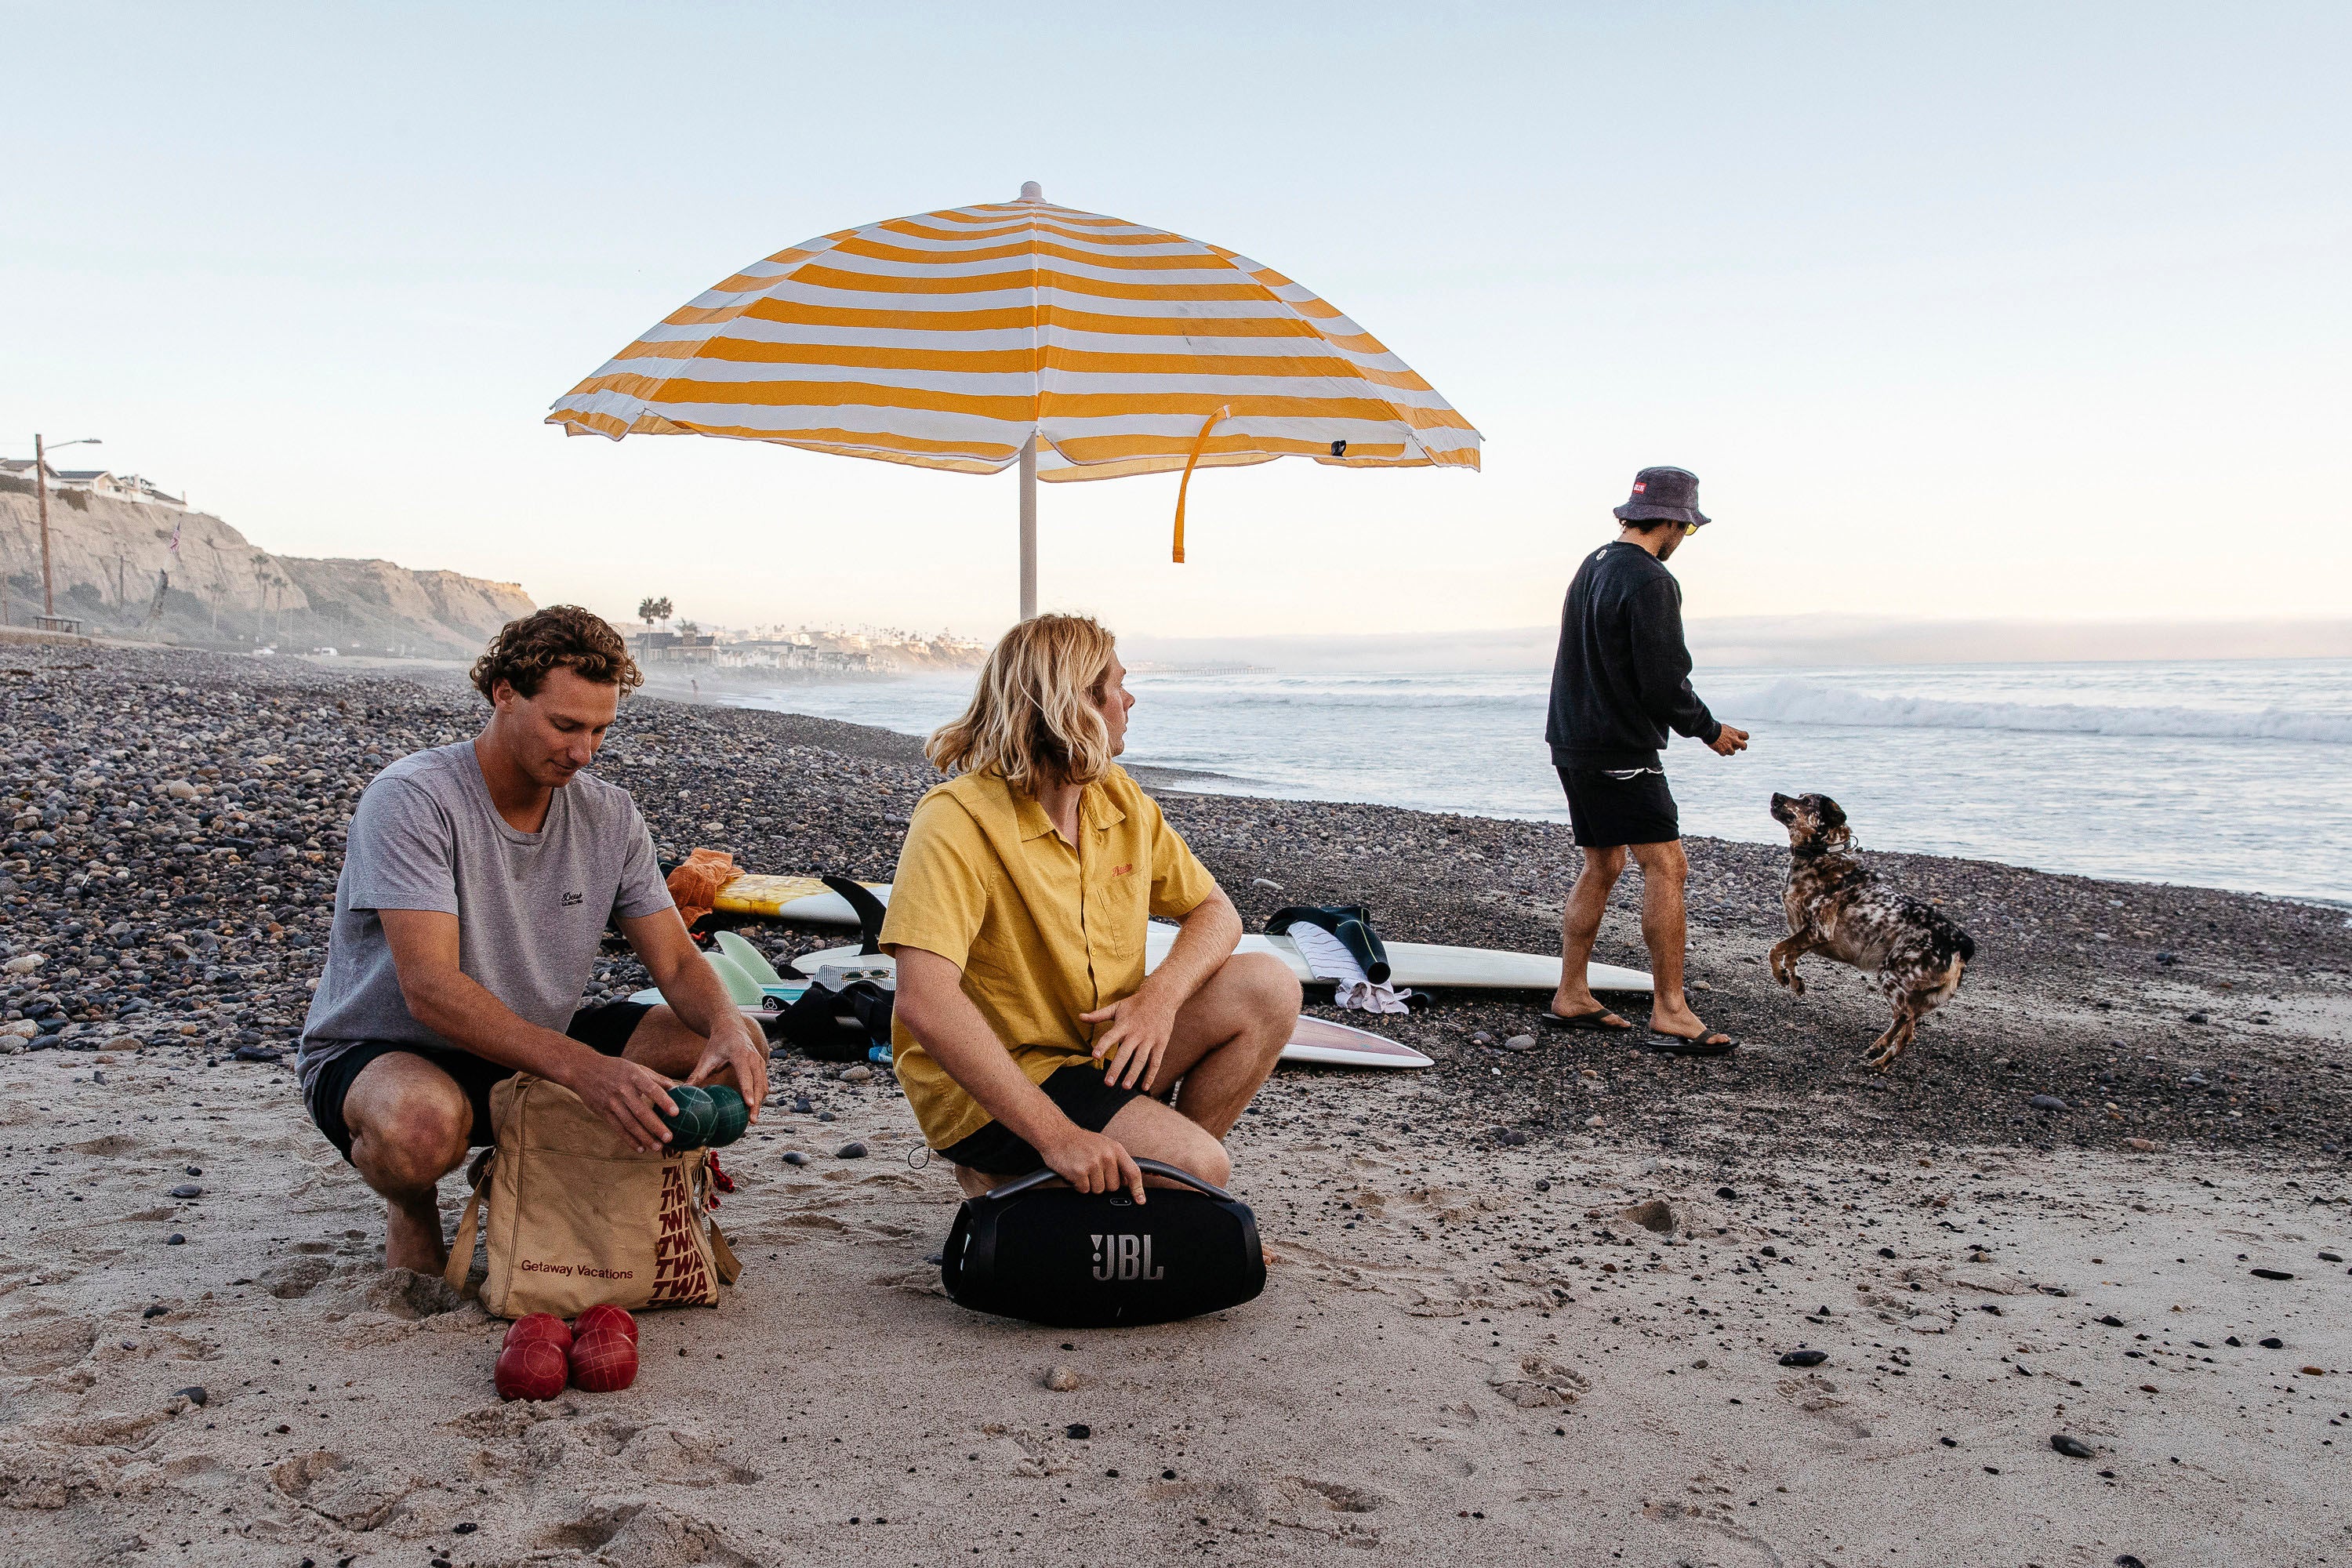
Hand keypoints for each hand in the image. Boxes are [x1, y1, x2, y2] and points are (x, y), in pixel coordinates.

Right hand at [564, 1052, 680, 1152]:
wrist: (583, 1070)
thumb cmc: (616, 1068)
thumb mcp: (636, 1067)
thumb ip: (657, 1078)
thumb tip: (678, 1088)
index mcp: (633, 1076)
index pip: (651, 1089)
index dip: (664, 1101)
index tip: (676, 1113)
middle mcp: (622, 1090)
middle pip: (640, 1111)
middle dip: (655, 1126)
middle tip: (669, 1137)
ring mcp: (611, 1102)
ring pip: (629, 1123)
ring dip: (644, 1137)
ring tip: (657, 1147)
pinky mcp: (603, 1112)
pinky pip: (618, 1129)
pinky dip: (629, 1140)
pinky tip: (640, 1148)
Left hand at [685, 1011, 770, 1119]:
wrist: (731, 1028)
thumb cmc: (717, 1044)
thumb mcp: (706, 1058)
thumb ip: (697, 1075)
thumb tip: (682, 1091)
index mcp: (740, 1055)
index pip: (746, 1075)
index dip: (748, 1090)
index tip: (749, 1105)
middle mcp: (754, 1058)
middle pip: (759, 1084)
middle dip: (757, 1103)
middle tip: (752, 1121)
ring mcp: (760, 1063)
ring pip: (764, 1086)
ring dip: (760, 1102)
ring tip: (752, 1119)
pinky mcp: (762, 1067)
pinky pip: (764, 1084)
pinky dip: (761, 1097)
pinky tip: (753, 1109)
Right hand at [1041, 1124, 1145, 1203]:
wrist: (1056, 1134)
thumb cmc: (1080, 1142)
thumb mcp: (1103, 1145)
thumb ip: (1117, 1161)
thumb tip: (1128, 1182)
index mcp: (1115, 1149)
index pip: (1133, 1172)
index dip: (1137, 1188)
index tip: (1140, 1200)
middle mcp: (1107, 1156)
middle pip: (1113, 1187)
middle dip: (1103, 1183)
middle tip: (1092, 1171)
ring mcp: (1093, 1163)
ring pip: (1098, 1190)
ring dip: (1089, 1184)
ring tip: (1082, 1169)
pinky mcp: (1079, 1172)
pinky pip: (1084, 1190)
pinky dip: (1078, 1185)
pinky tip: (1074, 1172)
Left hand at [1078, 989, 1179, 1090]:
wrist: (1161, 996)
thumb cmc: (1136, 1003)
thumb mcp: (1117, 1007)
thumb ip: (1098, 1015)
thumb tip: (1080, 1017)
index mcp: (1124, 1025)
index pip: (1110, 1036)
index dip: (1102, 1046)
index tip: (1095, 1056)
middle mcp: (1136, 1033)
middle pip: (1125, 1053)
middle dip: (1116, 1068)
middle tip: (1108, 1083)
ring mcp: (1149, 1039)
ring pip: (1140, 1060)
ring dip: (1133, 1074)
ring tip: (1125, 1086)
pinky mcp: (1161, 1043)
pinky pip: (1156, 1062)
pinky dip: (1151, 1075)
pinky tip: (1145, 1087)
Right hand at [1709, 725, 1749, 756]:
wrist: (1708, 731)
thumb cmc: (1715, 727)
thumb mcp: (1725, 728)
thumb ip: (1731, 733)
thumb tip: (1732, 736)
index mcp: (1735, 733)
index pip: (1746, 735)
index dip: (1745, 738)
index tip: (1742, 739)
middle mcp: (1733, 740)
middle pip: (1744, 745)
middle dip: (1743, 747)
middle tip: (1742, 748)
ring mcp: (1728, 746)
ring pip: (1733, 752)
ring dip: (1730, 751)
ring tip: (1725, 748)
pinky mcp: (1722, 750)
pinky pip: (1724, 754)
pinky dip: (1721, 752)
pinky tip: (1718, 749)